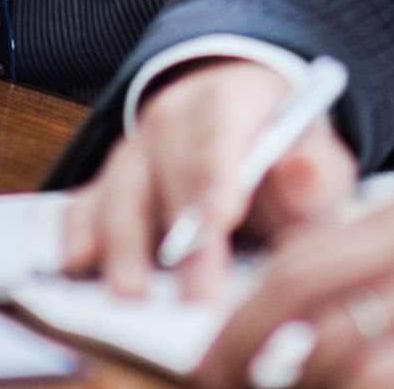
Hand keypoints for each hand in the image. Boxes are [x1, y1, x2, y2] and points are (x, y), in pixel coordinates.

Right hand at [61, 59, 357, 299]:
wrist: (244, 121)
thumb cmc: (283, 151)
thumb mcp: (316, 156)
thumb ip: (313, 173)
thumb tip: (302, 170)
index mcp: (232, 99)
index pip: (222, 135)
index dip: (218, 177)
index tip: (221, 220)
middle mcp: (174, 116)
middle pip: (172, 173)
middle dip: (183, 238)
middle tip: (196, 295)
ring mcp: (135, 147)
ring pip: (122, 190)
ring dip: (123, 243)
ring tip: (130, 292)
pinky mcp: (110, 181)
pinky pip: (86, 201)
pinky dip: (79, 230)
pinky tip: (78, 263)